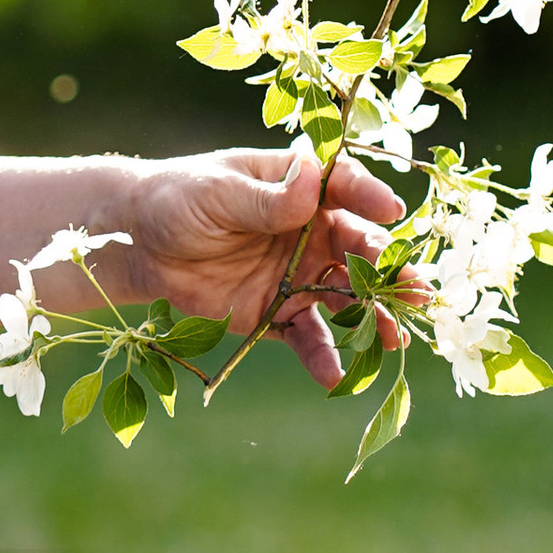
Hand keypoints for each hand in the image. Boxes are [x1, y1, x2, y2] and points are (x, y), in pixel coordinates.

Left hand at [106, 144, 405, 391]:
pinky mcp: (276, 312)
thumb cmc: (179, 199)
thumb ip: (267, 198)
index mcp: (299, 187)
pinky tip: (334, 375)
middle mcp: (309, 231)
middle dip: (388, 270)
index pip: (345, 187)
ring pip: (345, 296)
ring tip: (393, 338)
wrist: (138, 245)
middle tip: (415, 291)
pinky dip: (322, 356)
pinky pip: (306, 336)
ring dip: (371, 317)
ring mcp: (297, 274)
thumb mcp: (219, 192)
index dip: (370, 198)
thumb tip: (312, 178)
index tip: (391, 213)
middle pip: (359, 248)